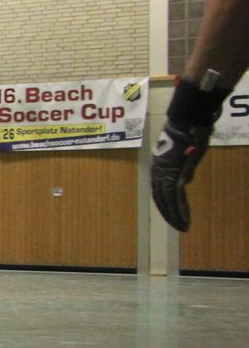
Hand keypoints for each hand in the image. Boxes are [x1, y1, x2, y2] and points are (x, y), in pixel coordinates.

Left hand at [151, 117, 211, 231]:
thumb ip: (184, 169)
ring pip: (167, 200)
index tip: (171, 214)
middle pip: (162, 198)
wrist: (187, 121)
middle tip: (178, 226)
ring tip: (183, 226)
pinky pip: (175, 197)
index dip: (166, 203)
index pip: (160, 190)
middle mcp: (159, 171)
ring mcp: (166, 172)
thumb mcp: (187, 154)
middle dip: (169, 213)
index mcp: (160, 166)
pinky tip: (184, 219)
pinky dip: (180, 209)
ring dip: (175, 215)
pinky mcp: (175, 174)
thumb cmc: (189, 133)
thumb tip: (184, 182)